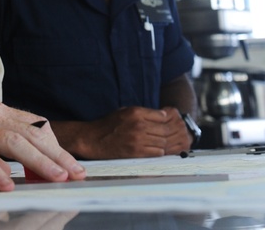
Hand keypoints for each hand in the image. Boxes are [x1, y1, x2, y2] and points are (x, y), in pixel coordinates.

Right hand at [0, 94, 84, 190]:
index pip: (34, 126)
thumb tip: (14, 163)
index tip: (70, 162)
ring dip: (39, 162)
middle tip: (77, 173)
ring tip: (57, 178)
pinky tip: (8, 187)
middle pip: (32, 134)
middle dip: (57, 155)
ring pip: (13, 143)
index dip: (55, 144)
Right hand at [52, 106, 190, 159]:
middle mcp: (139, 125)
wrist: (93, 139)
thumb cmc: (109, 124)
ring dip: (165, 143)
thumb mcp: (125, 111)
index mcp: (136, 112)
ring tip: (163, 142)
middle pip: (165, 129)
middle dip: (170, 132)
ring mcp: (138, 139)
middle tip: (171, 135)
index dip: (168, 120)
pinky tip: (156, 149)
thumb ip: (144, 113)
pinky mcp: (136, 152)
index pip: (163, 116)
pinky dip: (160, 151)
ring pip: (163, 141)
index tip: (168, 123)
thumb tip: (163, 115)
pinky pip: (157, 152)